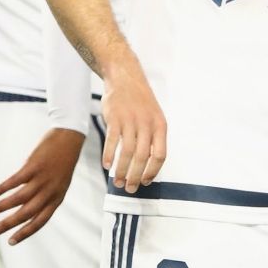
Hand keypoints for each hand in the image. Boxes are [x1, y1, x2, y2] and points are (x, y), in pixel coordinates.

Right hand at [0, 127, 84, 243]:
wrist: (70, 138)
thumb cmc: (62, 162)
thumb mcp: (59, 184)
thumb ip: (45, 197)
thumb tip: (27, 210)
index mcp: (57, 198)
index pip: (40, 221)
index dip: (25, 233)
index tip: (10, 242)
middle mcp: (50, 191)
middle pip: (26, 213)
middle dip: (8, 224)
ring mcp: (42, 179)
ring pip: (18, 199)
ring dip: (0, 208)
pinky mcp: (34, 166)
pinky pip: (15, 181)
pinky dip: (2, 189)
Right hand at [101, 64, 166, 192]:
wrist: (125, 78)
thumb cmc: (141, 103)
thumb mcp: (155, 118)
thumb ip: (153, 139)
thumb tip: (149, 166)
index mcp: (161, 126)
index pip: (160, 155)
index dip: (153, 171)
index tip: (146, 182)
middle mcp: (147, 124)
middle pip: (143, 157)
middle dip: (136, 176)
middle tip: (129, 188)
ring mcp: (130, 121)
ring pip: (127, 152)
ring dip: (121, 170)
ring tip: (117, 181)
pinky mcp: (115, 118)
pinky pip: (112, 141)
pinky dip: (109, 155)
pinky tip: (107, 165)